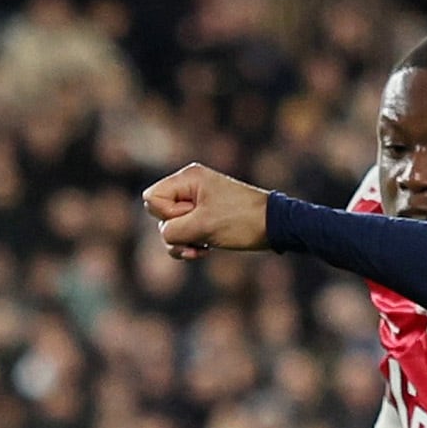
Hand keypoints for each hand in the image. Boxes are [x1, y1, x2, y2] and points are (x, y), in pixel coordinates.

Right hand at [140, 163, 271, 258]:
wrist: (274, 226)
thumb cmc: (241, 221)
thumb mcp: (202, 227)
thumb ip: (173, 230)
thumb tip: (165, 234)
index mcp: (188, 178)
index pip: (153, 198)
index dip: (167, 214)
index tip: (192, 217)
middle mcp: (190, 186)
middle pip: (159, 213)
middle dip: (175, 231)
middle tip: (199, 233)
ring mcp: (197, 202)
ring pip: (171, 227)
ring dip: (183, 243)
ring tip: (203, 247)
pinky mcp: (204, 217)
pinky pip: (184, 233)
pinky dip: (190, 244)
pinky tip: (206, 249)